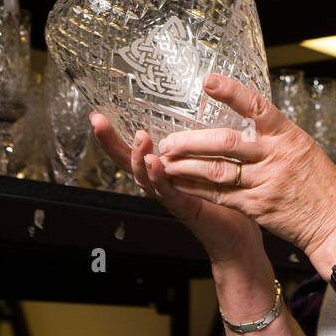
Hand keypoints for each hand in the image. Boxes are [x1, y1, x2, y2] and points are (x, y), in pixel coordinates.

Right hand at [89, 111, 264, 267]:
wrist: (237, 234)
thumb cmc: (225, 195)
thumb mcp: (209, 160)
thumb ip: (200, 139)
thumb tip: (205, 102)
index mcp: (164, 169)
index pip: (132, 149)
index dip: (113, 134)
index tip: (97, 115)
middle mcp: (160, 183)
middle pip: (127, 162)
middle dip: (111, 142)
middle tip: (99, 122)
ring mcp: (169, 196)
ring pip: (144, 177)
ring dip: (139, 157)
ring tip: (139, 139)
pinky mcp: (184, 207)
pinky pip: (167, 192)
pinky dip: (159, 178)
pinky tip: (155, 164)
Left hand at [153, 74, 335, 259]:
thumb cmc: (323, 185)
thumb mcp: (305, 149)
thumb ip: (276, 137)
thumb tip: (249, 120)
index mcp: (289, 137)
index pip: (258, 107)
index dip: (231, 92)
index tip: (208, 82)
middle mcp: (276, 157)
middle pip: (225, 142)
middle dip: (192, 141)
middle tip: (169, 140)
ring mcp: (265, 183)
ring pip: (216, 170)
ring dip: (187, 165)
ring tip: (166, 160)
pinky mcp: (257, 207)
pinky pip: (220, 195)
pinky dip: (197, 189)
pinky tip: (181, 184)